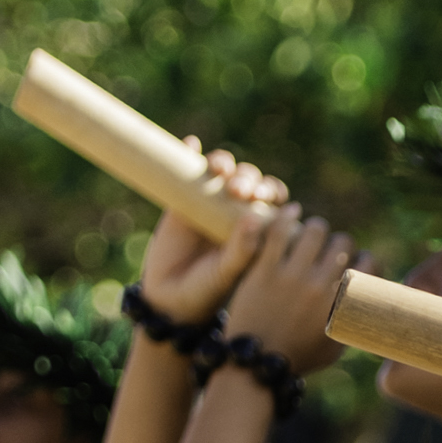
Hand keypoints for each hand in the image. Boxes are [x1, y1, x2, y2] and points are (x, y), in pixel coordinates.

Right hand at [138, 146, 286, 325]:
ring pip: (221, 170)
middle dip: (248, 177)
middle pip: (248, 179)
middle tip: (238, 190)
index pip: (272, 198)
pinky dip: (190, 151)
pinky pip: (187, 167)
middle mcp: (234, 211)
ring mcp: (207, 202)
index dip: (271, 190)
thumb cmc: (208, 290)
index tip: (263, 197)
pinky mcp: (179, 198)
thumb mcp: (228, 272)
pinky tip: (192, 144)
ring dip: (224, 162)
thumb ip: (242, 249)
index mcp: (256, 226)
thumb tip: (253, 215)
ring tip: (218, 171)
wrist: (169, 298)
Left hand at [221, 205, 369, 377]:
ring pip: (314, 230)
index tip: (357, 262)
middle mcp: (319, 285)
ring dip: (316, 228)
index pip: (368, 263)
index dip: (366, 259)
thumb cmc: (299, 358)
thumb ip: (353, 322)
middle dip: (340, 243)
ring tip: (311, 234)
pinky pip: (279, 231)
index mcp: (340, 303)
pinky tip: (292, 212)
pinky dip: (287, 216)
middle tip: (330, 250)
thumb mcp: (337, 346)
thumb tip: (372, 308)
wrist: (256, 363)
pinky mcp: (264, 269)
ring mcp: (291, 276)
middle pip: (343, 242)